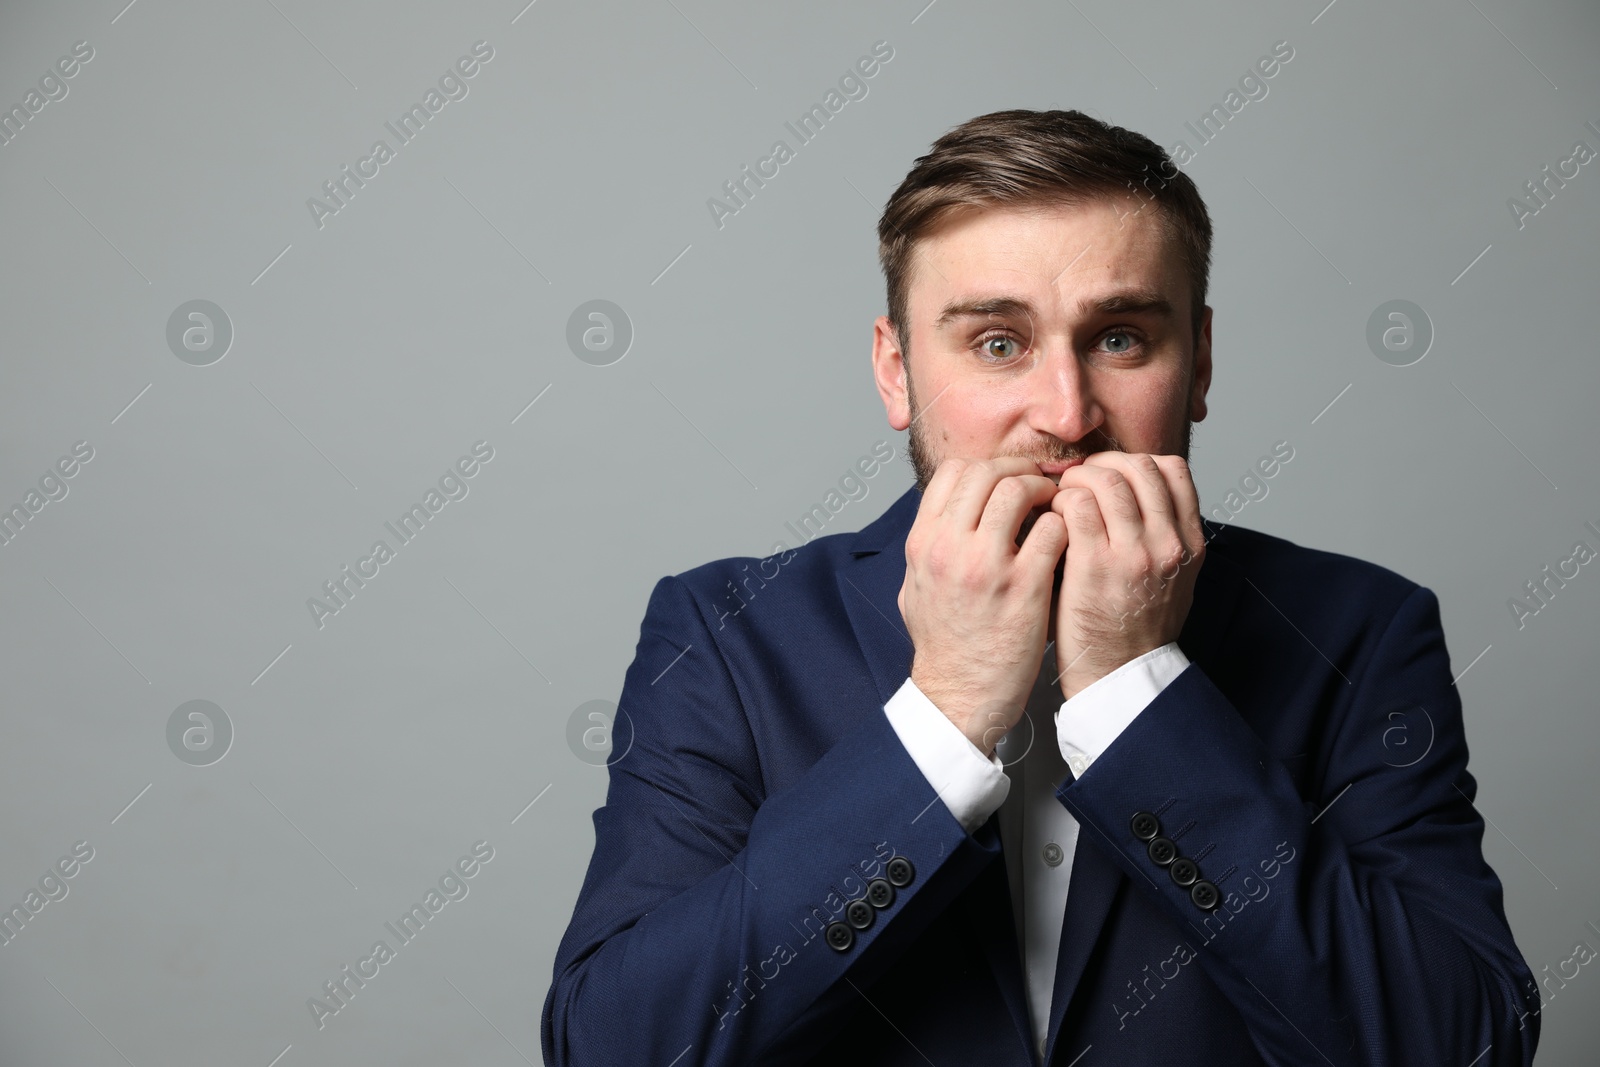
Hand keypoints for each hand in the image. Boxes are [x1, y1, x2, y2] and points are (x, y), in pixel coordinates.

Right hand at [898, 458, 1066, 757]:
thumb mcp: (915, 586)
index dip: (987, 466)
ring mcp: (986, 565)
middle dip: (1021, 470)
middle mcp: (948, 546)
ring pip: (1020, 490)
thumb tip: (947, 515)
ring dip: (1046, 492)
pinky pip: (1051, 530)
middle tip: (1041, 484)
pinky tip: (1067, 539)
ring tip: (1057, 507)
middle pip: (988, 471)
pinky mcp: (1023, 587)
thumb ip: (930, 546)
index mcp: (922, 542)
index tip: (1008, 478)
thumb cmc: (942, 645)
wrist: (959, 695)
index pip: (953, 472)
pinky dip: (1064, 525)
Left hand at [1050, 453, 1204, 700]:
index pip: (1173, 470)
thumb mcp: (1172, 578)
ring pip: (1107, 479)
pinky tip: (1053, 519)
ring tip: (1063, 497)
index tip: (1112, 474)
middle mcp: (1168, 544)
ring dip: (1077, 479)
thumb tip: (1137, 491)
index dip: (1136, 461)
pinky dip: (1061, 501)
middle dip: (1102, 463)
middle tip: (1079, 479)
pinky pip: (1077, 506)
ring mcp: (1134, 554)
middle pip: (1139, 466)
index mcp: (1190, 543)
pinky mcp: (1096, 566)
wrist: (1119, 676)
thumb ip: (1163, 534)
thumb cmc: (1135, 627)